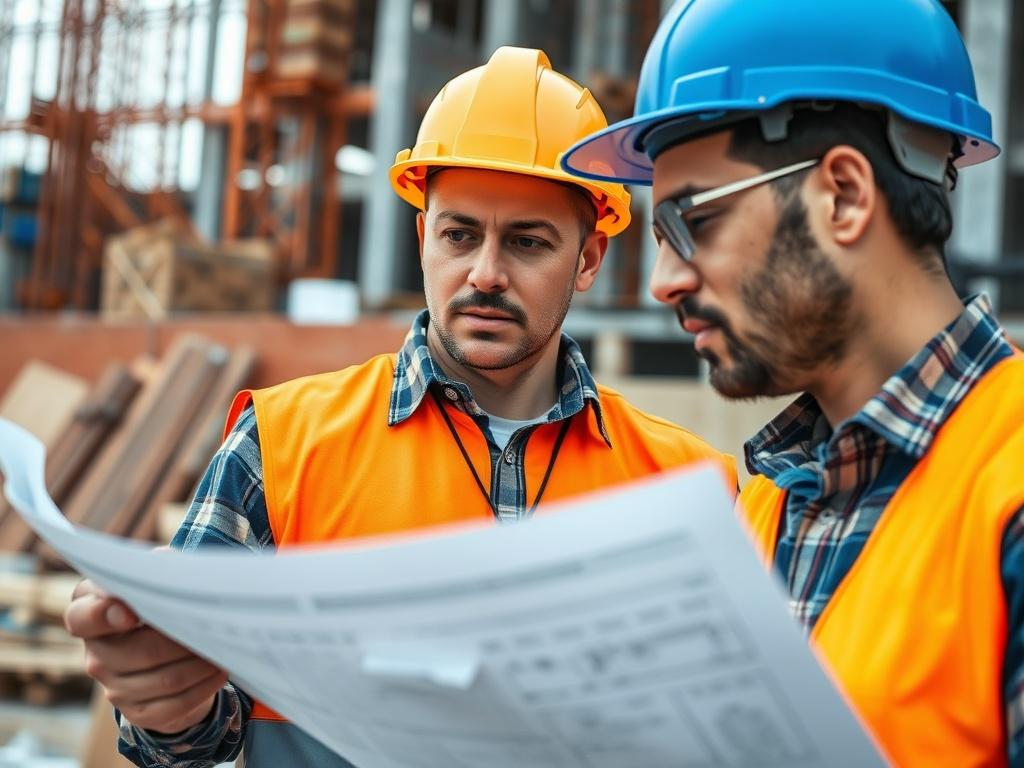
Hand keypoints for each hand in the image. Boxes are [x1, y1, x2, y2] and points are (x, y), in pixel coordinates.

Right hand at [64, 579, 228, 734]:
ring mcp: (113, 687)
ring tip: (222, 648)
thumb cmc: (158, 603)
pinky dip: (203, 687)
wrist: (163, 651)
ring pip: (165, 680)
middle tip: (209, 629)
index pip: (82, 618)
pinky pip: (174, 706)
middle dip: (182, 641)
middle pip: (140, 653)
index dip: (103, 615)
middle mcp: (96, 654)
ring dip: (200, 664)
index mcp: (90, 614)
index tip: (132, 612)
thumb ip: (158, 568)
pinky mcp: (137, 711)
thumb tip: (169, 560)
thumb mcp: (154, 579)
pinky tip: (219, 671)